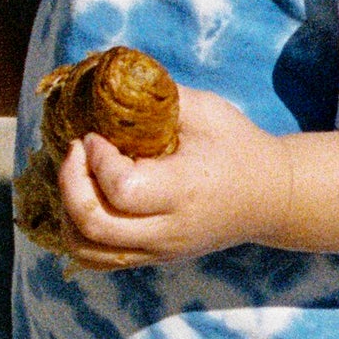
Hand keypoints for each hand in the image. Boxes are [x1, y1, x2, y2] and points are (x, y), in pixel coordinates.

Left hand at [50, 88, 292, 269]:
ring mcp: (160, 250)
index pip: (121, 189)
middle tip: (76, 151)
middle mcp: (169, 230)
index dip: (96, 159)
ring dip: (68, 212)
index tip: (96, 135)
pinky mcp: (153, 257)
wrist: (271, 197)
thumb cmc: (238, 146)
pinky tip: (86, 199)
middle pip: (93, 226)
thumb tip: (111, 80)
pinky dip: (78, 232)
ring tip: (78, 178)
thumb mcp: (206, 109)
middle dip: (70, 183)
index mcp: (184, 191)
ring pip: (88, 250)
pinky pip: (98, 259)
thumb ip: (160, 96)